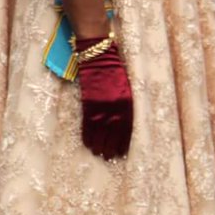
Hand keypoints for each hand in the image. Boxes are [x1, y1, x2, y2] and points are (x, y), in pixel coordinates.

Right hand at [76, 39, 132, 159]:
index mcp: (127, 102)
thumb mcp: (125, 87)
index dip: (123, 141)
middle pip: (113, 132)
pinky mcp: (89, 103)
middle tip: (108, 157)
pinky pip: (88, 124)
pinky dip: (87, 135)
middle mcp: (115, 107)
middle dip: (111, 146)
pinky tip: (88, 144)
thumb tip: (122, 121)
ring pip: (100, 131)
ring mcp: (101, 106)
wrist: (99, 57)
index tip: (121, 152)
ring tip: (98, 154)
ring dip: (99, 144)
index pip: (126, 128)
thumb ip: (125, 104)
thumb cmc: (114, 71)